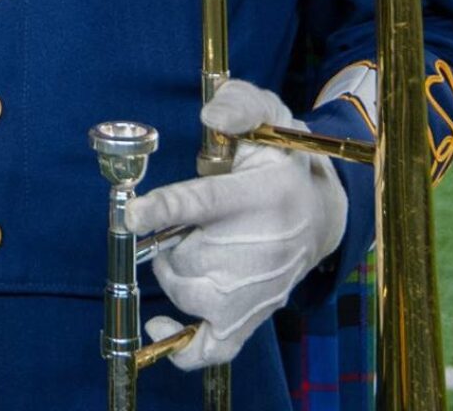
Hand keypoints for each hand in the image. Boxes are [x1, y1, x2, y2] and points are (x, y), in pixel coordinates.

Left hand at [125, 80, 348, 369]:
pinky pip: (210, 348)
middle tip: (193, 222)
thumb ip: (239, 105)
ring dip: (173, 270)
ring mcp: (257, 292)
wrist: (321, 216)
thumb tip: (210, 118)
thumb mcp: (269, 117)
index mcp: (264, 194)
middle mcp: (263, 249)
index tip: (131, 213)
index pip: (206, 203)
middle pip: (184, 254)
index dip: (165, 210)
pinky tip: (159, 324)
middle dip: (172, 238)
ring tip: (193, 246)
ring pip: (185, 291)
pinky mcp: (251, 319)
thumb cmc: (280, 163)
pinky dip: (181, 344)